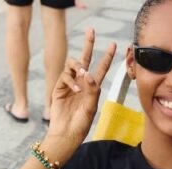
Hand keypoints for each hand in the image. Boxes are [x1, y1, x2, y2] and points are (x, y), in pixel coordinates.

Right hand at [43, 28, 116, 161]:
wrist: (65, 134)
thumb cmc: (80, 125)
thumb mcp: (91, 108)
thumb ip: (92, 91)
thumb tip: (89, 73)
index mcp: (93, 88)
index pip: (101, 68)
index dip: (106, 56)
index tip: (113, 45)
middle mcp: (82, 83)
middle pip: (85, 59)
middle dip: (88, 44)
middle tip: (91, 30)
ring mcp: (70, 84)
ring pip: (73, 64)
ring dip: (79, 65)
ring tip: (83, 72)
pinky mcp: (59, 88)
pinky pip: (64, 76)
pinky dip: (71, 80)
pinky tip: (76, 89)